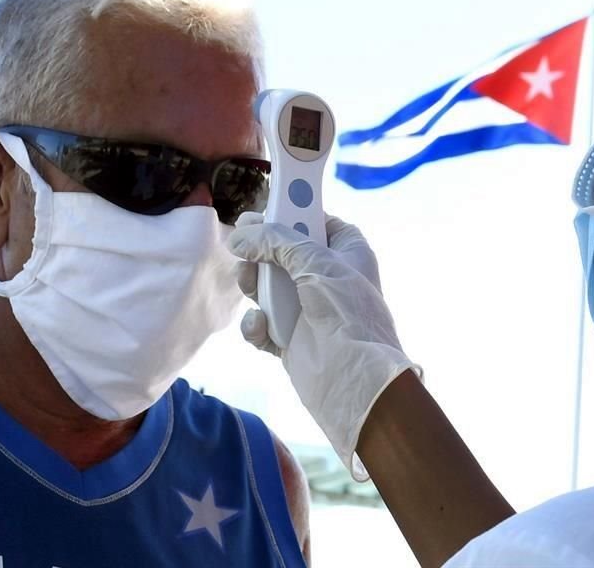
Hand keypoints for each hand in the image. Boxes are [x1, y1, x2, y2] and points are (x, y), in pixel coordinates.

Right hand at [228, 212, 420, 478]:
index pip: (313, 220)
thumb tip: (238, 236)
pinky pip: (262, 322)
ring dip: (253, 285)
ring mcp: (307, 309)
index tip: (258, 212)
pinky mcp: (290, 338)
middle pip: (281, 251)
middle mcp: (327, 276)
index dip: (286, 213)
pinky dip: (256, 325)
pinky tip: (261, 327)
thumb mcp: (315, 263)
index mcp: (346, 250)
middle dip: (260, 253)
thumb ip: (275, 242)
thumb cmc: (347, 312)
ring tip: (251, 288)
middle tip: (243, 252)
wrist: (354, 379)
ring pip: (265, 285)